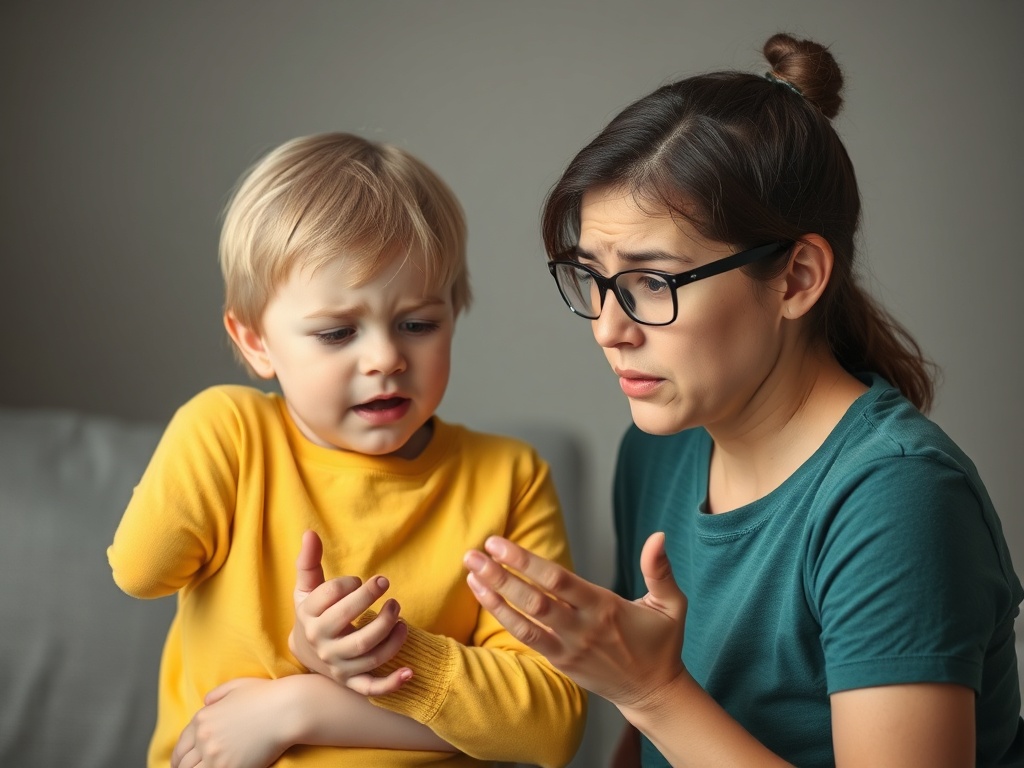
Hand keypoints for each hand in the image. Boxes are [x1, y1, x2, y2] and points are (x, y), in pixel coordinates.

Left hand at [171, 678, 290, 767]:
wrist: (287, 710)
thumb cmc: (267, 695)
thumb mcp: (237, 686)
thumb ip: (217, 694)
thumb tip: (206, 702)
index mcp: (203, 718)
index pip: (181, 744)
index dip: (179, 756)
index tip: (182, 763)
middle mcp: (204, 738)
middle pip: (182, 763)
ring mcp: (215, 756)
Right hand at [289, 530, 410, 694]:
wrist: (305, 652)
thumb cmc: (313, 612)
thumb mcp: (306, 588)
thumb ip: (308, 562)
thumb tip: (310, 532)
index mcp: (310, 617)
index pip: (330, 596)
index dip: (350, 584)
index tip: (359, 581)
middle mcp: (322, 644)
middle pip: (350, 625)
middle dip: (371, 602)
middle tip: (386, 584)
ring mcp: (338, 665)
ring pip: (368, 653)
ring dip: (390, 635)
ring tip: (401, 616)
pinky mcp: (351, 681)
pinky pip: (371, 687)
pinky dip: (391, 683)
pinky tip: (410, 671)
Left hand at [464, 531, 688, 710]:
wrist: (652, 692)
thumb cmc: (661, 643)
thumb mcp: (671, 605)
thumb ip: (659, 570)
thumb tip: (658, 535)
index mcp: (605, 608)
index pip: (558, 580)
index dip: (526, 561)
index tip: (499, 543)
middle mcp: (583, 629)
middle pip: (533, 599)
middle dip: (500, 575)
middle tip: (474, 552)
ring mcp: (569, 648)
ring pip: (524, 621)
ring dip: (494, 595)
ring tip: (471, 572)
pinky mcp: (560, 663)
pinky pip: (527, 639)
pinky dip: (503, 617)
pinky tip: (485, 597)